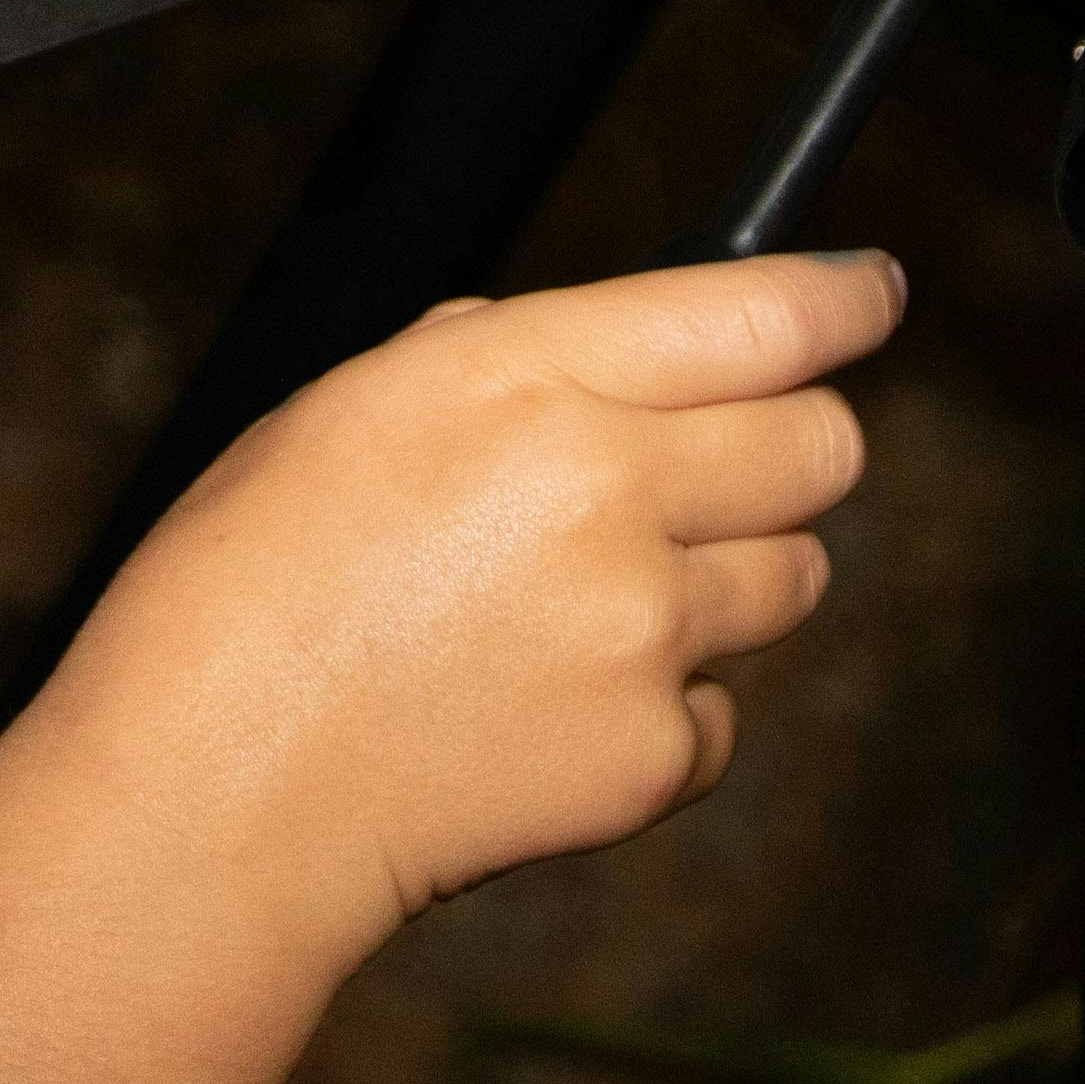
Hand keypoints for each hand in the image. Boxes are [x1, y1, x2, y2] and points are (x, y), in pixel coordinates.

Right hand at [0, 250, 898, 974]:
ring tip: (593, 609)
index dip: (841, 300)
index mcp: (523, 374)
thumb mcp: (359, 403)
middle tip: (730, 470)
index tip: (870, 294)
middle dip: (794, 446)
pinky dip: (661, 711)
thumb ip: (511, 361)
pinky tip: (549, 709)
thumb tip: (629, 361)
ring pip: (793, 577)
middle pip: (824, 446)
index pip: (760, 312)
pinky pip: (720, 712)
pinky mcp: (649, 754)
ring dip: (727, 580)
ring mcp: (640, 628)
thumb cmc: (252, 583)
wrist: (214, 789)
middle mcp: (607, 487)